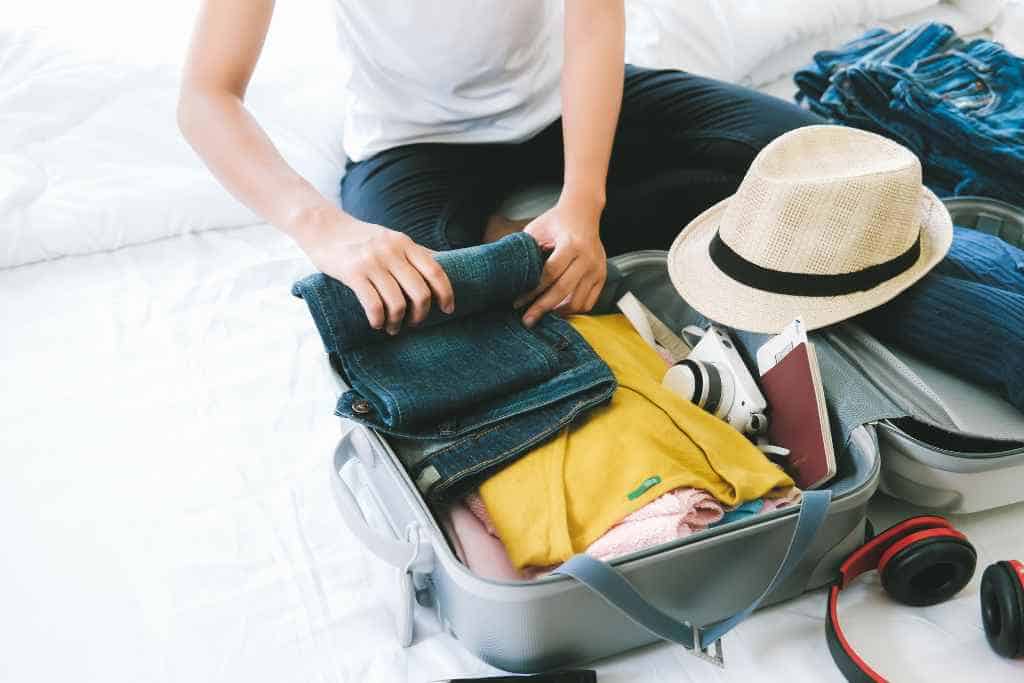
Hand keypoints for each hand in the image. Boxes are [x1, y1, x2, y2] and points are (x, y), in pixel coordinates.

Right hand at [302, 217, 453, 334]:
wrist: (323, 227)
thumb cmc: (360, 238)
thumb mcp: (391, 238)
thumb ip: (413, 252)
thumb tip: (445, 264)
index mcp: (405, 243)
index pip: (435, 271)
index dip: (446, 293)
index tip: (447, 309)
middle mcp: (392, 252)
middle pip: (420, 292)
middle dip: (420, 315)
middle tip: (414, 323)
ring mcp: (372, 262)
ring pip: (397, 303)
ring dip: (397, 322)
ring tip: (392, 328)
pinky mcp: (353, 273)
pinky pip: (374, 305)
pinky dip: (378, 320)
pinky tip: (377, 323)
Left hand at [517, 197, 606, 326]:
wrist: (583, 212)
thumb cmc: (556, 221)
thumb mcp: (537, 229)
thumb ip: (527, 251)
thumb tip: (508, 275)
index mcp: (571, 244)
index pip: (550, 274)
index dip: (532, 291)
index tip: (517, 302)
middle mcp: (587, 258)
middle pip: (563, 291)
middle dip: (542, 308)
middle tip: (527, 320)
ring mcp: (597, 268)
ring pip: (578, 301)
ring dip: (558, 312)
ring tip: (543, 314)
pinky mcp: (602, 276)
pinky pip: (589, 302)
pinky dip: (573, 309)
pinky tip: (558, 309)